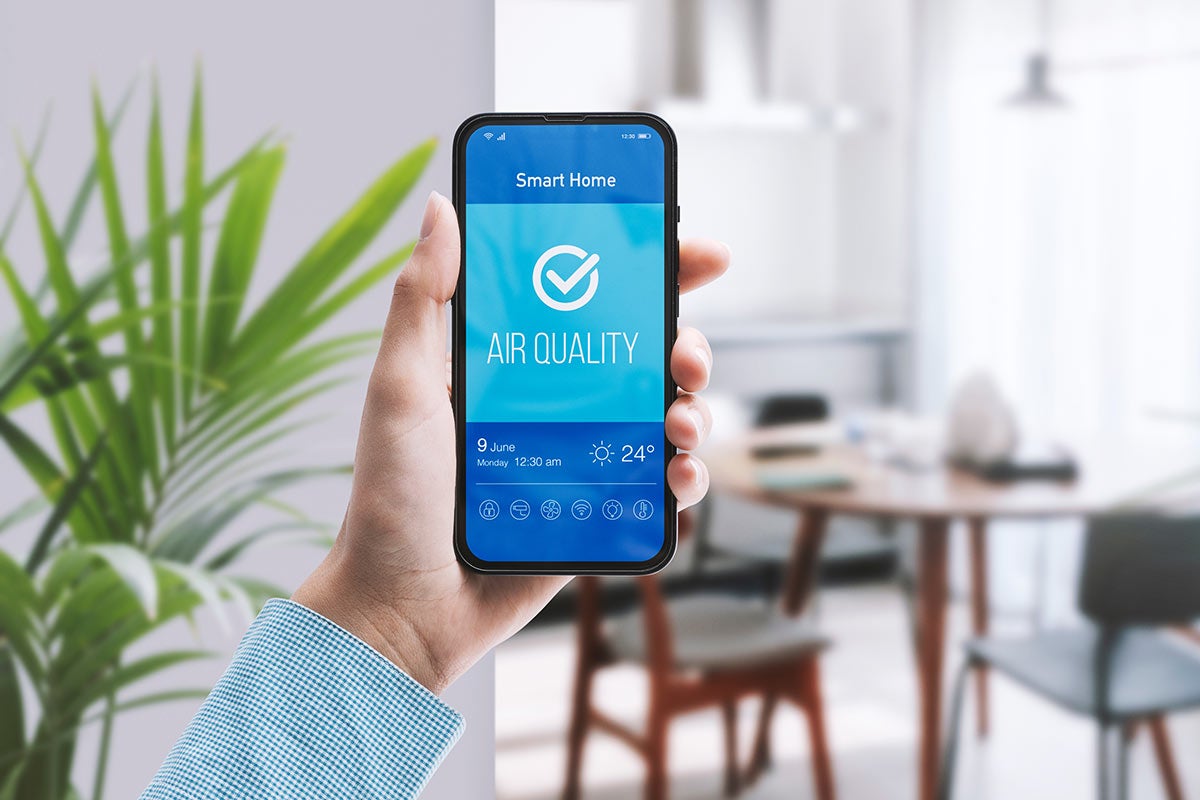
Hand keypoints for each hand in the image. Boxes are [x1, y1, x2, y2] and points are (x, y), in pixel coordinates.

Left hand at [293, 191, 727, 693]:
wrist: (404, 604)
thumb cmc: (391, 496)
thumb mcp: (400, 386)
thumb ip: (422, 299)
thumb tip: (441, 207)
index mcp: (513, 360)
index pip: (590, 296)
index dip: (649, 268)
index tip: (694, 252)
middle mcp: (555, 401)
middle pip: (645, 352)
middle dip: (687, 341)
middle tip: (685, 354)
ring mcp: (582, 455)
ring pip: (665, 413)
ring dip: (694, 408)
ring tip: (681, 421)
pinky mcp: (599, 509)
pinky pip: (660, 484)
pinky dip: (687, 476)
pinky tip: (678, 477)